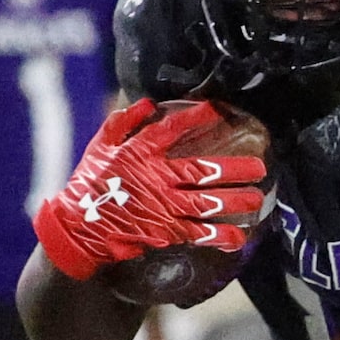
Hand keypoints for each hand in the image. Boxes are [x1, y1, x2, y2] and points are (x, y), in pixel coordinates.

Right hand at [32, 98, 268, 280]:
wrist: (79, 229)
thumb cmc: (88, 185)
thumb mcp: (100, 147)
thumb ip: (123, 123)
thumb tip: (147, 102)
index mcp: (139, 154)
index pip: (170, 130)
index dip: (195, 118)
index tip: (217, 109)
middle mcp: (156, 179)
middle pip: (201, 170)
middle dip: (233, 168)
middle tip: (260, 166)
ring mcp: (163, 207)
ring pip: (206, 202)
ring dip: (234, 200)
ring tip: (257, 198)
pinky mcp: (164, 232)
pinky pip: (197, 233)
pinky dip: (218, 236)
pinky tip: (239, 237)